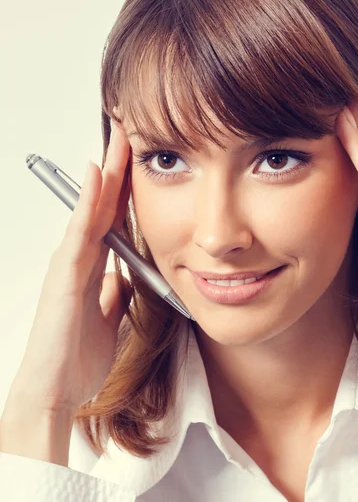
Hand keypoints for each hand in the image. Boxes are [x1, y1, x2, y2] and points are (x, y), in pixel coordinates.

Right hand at [4, 118, 132, 418]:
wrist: (54, 389)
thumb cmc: (77, 355)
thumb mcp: (108, 316)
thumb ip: (114, 291)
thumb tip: (125, 275)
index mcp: (93, 266)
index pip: (112, 215)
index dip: (124, 185)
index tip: (139, 157)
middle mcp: (80, 256)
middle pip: (102, 202)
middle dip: (116, 166)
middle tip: (128, 130)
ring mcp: (70, 261)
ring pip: (91, 207)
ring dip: (105, 172)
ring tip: (118, 137)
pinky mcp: (65, 271)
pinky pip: (81, 229)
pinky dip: (88, 200)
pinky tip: (96, 174)